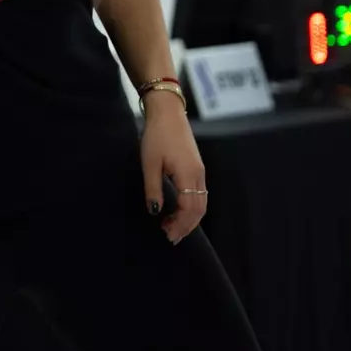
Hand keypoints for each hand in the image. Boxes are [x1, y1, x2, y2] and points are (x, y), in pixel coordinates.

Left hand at [140, 91, 206, 244]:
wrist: (167, 112)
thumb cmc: (157, 135)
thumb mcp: (149, 163)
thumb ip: (153, 189)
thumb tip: (155, 211)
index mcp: (188, 175)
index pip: (189, 209)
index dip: (179, 224)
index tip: (166, 234)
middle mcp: (198, 175)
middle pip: (199, 209)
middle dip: (186, 226)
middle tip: (171, 238)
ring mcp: (199, 171)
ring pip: (201, 203)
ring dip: (189, 218)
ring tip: (172, 227)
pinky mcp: (196, 167)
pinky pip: (199, 194)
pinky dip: (191, 207)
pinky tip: (178, 210)